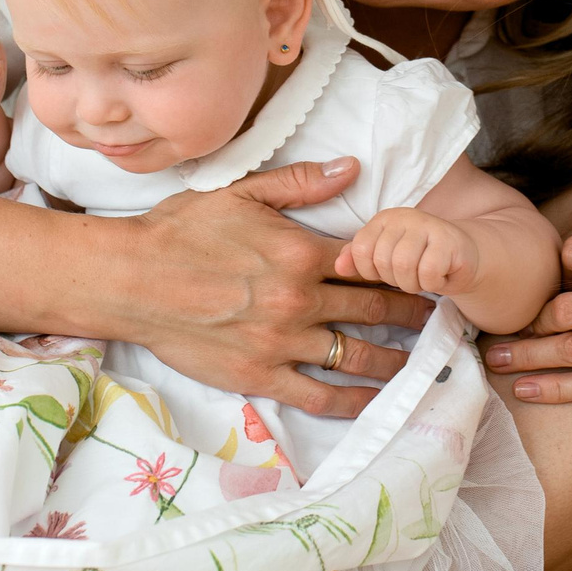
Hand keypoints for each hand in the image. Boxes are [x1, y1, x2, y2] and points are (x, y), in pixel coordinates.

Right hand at [126, 158, 436, 416]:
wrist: (130, 280)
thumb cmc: (179, 231)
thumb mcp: (240, 192)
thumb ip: (300, 183)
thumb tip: (352, 168)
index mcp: (301, 251)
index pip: (371, 262)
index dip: (404, 268)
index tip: (428, 273)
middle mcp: (299, 298)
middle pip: (374, 309)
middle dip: (413, 314)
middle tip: (441, 320)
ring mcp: (282, 341)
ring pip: (355, 356)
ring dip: (394, 361)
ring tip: (419, 363)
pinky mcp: (260, 376)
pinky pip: (319, 396)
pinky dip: (353, 402)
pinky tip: (375, 403)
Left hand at [335, 208, 475, 297]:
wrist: (463, 259)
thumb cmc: (419, 261)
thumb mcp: (385, 260)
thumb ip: (358, 260)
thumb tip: (338, 267)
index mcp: (383, 219)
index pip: (360, 250)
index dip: (371, 271)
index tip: (388, 271)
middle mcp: (404, 216)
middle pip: (382, 261)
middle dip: (396, 280)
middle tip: (412, 275)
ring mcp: (428, 225)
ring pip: (404, 267)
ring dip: (414, 284)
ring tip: (424, 276)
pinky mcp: (449, 240)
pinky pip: (428, 274)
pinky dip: (433, 284)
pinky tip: (440, 275)